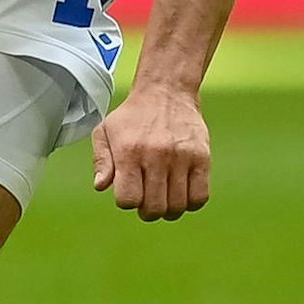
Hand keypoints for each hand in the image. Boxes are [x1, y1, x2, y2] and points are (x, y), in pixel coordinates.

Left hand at [92, 82, 211, 221]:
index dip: (127, 202)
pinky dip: (190, 204)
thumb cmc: (133, 115)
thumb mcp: (105, 131)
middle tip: (147, 203)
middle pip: (154, 207)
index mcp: (128, 151)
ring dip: (169, 210)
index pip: (128, 199)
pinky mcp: (202, 158)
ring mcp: (181, 158)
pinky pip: (200, 197)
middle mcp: (155, 155)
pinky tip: (182, 194)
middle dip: (147, 212)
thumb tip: (101, 186)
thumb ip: (101, 160)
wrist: (166, 91)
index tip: (129, 193)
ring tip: (164, 199)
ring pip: (177, 206)